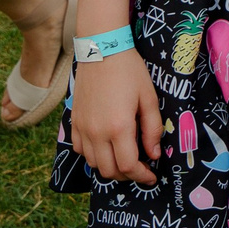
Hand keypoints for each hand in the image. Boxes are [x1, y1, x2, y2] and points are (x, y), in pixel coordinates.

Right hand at [71, 47, 163, 185]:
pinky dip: (93, 156)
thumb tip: (154, 155)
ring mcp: (82, 128)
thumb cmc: (130, 72)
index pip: (128, 166)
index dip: (141, 176)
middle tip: (140, 168)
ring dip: (110, 167)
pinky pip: (80, 150)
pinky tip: (106, 148)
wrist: (101, 50)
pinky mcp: (74, 122)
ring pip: (93, 164)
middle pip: (109, 171)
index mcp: (119, 127)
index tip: (152, 176)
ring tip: (124, 158)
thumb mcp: (149, 98)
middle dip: (127, 175)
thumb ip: (152, 129)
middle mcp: (97, 133)